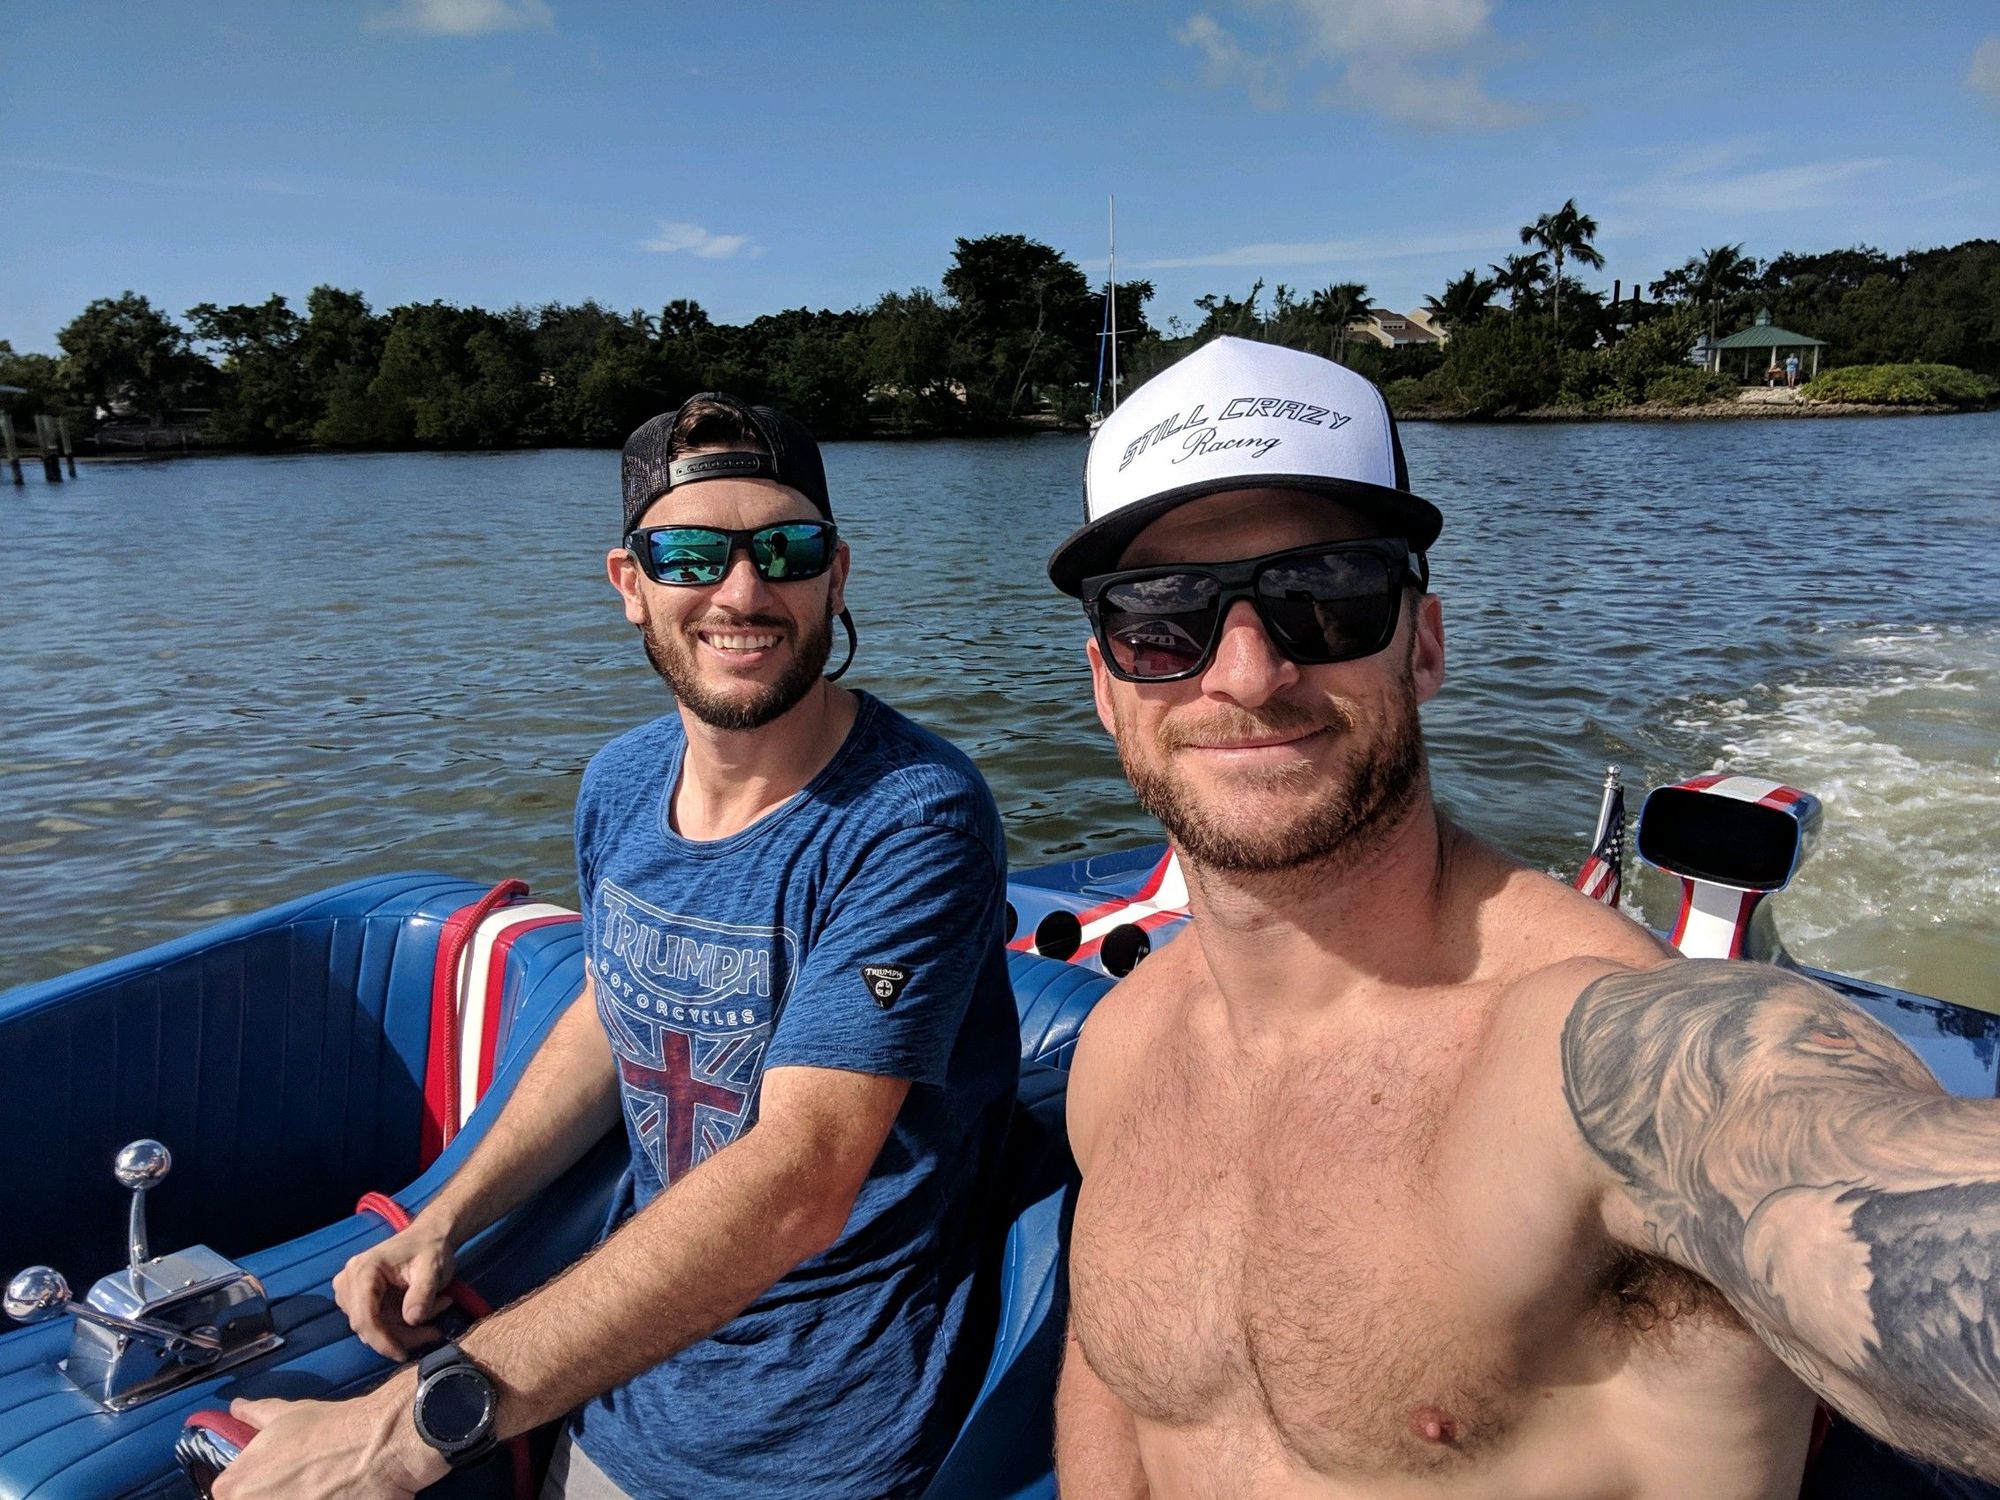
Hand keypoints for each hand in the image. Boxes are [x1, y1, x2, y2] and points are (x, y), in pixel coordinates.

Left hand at [209, 1390, 444, 1499]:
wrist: (376, 1447)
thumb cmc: (327, 1428)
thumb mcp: (286, 1414)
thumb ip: (254, 1414)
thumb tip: (236, 1407)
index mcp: (232, 1489)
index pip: (229, 1498)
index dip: (254, 1493)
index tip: (278, 1487)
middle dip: (278, 1499)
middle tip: (305, 1490)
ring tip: (322, 1493)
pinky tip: (334, 1498)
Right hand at [334, 1221, 457, 1359]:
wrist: (429, 1236)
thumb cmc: (430, 1248)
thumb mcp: (433, 1268)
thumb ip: (423, 1293)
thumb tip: (412, 1320)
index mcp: (364, 1270)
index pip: (364, 1316)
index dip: (381, 1341)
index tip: (403, 1354)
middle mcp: (349, 1280)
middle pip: (368, 1325)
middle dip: (401, 1336)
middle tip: (434, 1332)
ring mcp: (351, 1290)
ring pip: (373, 1328)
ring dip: (404, 1331)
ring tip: (437, 1311)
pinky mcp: (359, 1298)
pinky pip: (376, 1323)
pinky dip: (400, 1325)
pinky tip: (426, 1312)